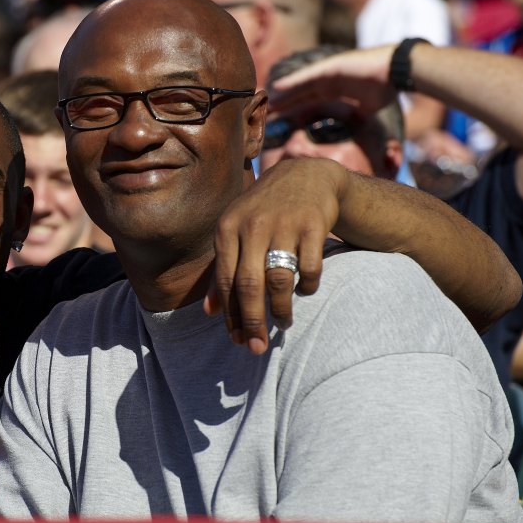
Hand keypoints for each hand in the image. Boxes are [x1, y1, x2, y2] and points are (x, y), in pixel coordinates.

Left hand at [204, 158, 343, 354]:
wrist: (304, 176)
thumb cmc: (262, 213)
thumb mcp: (234, 232)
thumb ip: (222, 270)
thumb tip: (209, 312)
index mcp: (227, 228)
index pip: (225, 280)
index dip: (230, 315)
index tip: (236, 340)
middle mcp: (252, 225)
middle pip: (250, 284)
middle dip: (253, 321)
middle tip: (257, 346)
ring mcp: (284, 224)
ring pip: (280, 280)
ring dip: (281, 309)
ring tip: (283, 322)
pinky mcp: (313, 224)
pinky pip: (310, 269)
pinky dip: (308, 287)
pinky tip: (304, 290)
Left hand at [268, 45, 396, 120]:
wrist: (396, 73)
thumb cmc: (385, 89)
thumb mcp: (367, 110)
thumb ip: (356, 119)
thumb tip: (356, 134)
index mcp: (334, 91)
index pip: (307, 103)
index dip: (292, 111)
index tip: (278, 121)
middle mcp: (327, 82)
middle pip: (298, 95)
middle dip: (282, 104)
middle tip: (263, 114)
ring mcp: (327, 73)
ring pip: (299, 86)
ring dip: (282, 95)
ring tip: (265, 103)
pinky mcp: (329, 67)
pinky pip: (307, 76)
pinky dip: (291, 81)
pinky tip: (276, 87)